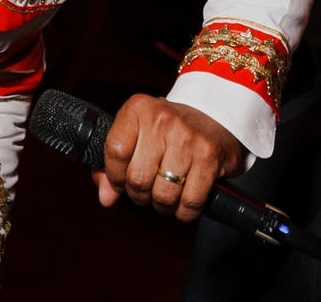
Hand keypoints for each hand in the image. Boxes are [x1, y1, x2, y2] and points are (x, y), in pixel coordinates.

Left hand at [94, 95, 242, 221]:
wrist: (215, 115)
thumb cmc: (169, 129)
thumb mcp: (139, 132)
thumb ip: (116, 162)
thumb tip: (106, 197)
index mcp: (138, 108)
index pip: (115, 151)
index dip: (114, 176)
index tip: (120, 183)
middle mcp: (162, 120)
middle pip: (138, 178)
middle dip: (138, 195)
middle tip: (145, 192)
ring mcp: (187, 139)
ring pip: (163, 195)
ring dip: (161, 206)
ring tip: (164, 197)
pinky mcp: (209, 158)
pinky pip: (189, 203)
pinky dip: (183, 212)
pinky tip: (182, 202)